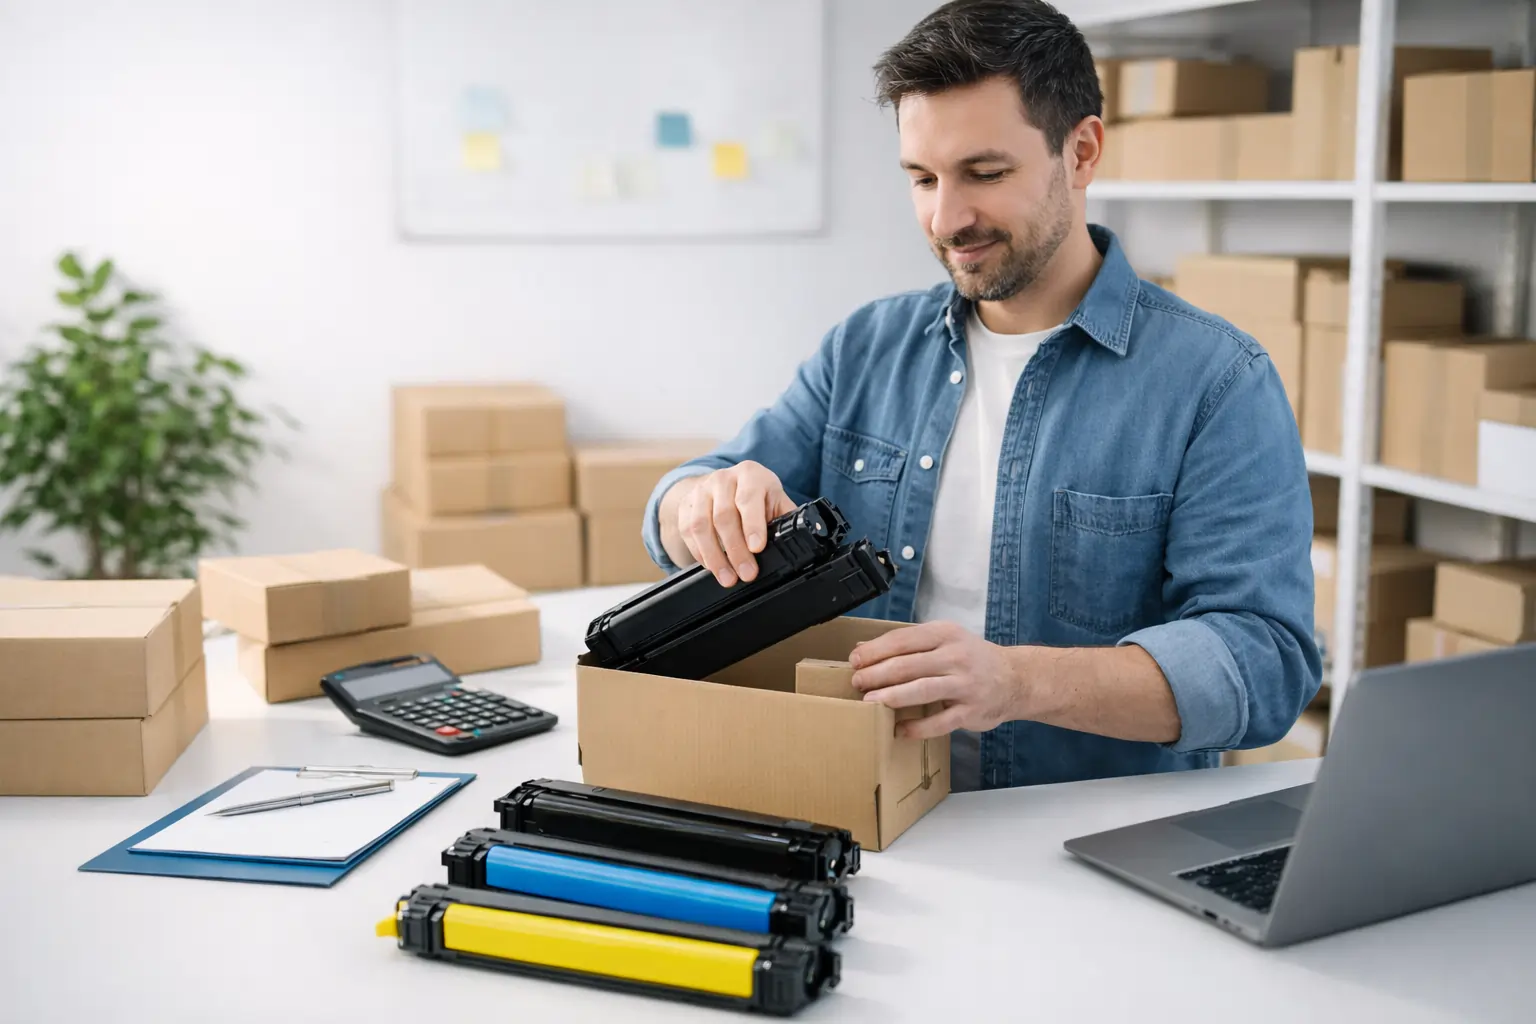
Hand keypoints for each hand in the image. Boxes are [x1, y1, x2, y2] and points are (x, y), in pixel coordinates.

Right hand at [673, 461, 797, 587]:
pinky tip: (711, 566)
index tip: (757, 548)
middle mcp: (723, 479)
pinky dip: (698, 552)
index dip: (753, 525)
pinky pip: (687, 531)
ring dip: (714, 556)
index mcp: (751, 474)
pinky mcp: (686, 505)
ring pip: (701, 525)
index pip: (749, 498)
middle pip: (724, 516)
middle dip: (735, 550)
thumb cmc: (757, 496)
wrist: (724, 484)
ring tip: (728, 578)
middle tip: (746, 574)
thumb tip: (801, 540)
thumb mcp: (774, 500)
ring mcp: (701, 491)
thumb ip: (785, 517)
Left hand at [849, 621, 1021, 738]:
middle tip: (857, 683)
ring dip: (893, 696)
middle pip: (909, 664)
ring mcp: (965, 684)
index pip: (903, 639)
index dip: (876, 650)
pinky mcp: (971, 711)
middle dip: (878, 674)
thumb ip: (907, 644)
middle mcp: (956, 656)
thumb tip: (862, 649)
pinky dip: (918, 727)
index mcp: (945, 634)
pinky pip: (940, 722)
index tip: (855, 661)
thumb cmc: (970, 658)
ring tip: (869, 703)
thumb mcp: (943, 640)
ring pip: (923, 689)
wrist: (1015, 679)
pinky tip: (899, 730)